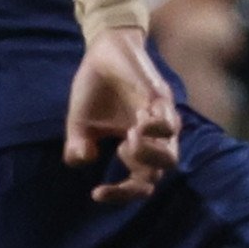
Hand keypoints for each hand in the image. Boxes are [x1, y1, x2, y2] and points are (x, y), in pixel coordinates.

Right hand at [61, 28, 182, 202]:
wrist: (102, 52)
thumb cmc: (95, 89)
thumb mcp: (79, 123)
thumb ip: (77, 146)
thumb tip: (83, 160)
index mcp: (137, 146)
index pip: (140, 182)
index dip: (121, 195)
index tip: (96, 194)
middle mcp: (154, 136)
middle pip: (162, 172)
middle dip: (140, 177)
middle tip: (118, 151)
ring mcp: (161, 117)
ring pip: (171, 154)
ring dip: (148, 154)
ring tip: (128, 137)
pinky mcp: (160, 97)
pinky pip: (169, 122)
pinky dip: (155, 129)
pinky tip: (137, 120)